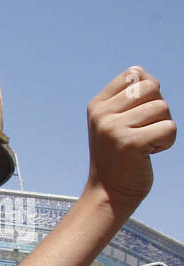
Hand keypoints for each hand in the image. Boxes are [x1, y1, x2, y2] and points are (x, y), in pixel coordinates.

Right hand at [85, 67, 174, 213]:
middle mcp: (102, 114)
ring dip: (162, 127)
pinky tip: (149, 153)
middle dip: (158, 108)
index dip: (147, 91)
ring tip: (145, 144)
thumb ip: (127, 96)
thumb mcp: (114, 122)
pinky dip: (167, 142)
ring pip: (162, 108)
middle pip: (152, 88)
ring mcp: (113, 128)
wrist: (109, 193)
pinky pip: (169, 128)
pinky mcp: (130, 143)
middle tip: (144, 130)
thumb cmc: (119, 156)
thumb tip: (141, 72)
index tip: (137, 115)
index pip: (134, 74)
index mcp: (97, 106)